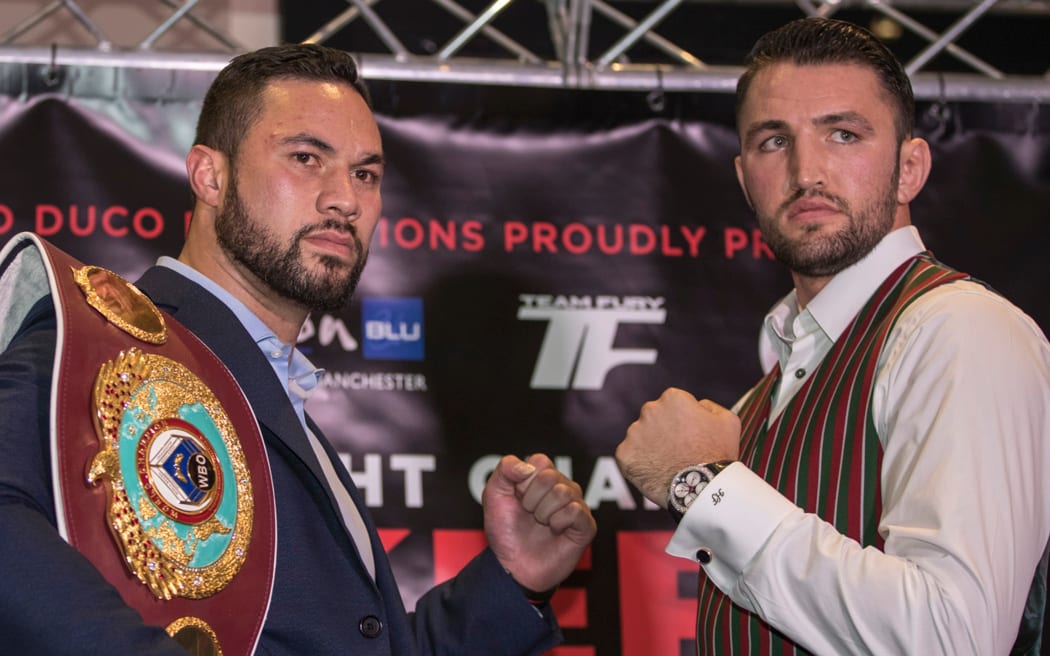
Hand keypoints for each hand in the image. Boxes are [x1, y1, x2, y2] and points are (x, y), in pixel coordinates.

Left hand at [483, 454, 595, 593]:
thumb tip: (527, 466)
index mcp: (542, 476)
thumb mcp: (494, 495)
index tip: (518, 499)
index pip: (540, 461)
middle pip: (550, 477)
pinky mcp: (586, 525)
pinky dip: (557, 523)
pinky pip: (575, 511)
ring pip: (563, 493)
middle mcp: (562, 486)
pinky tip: (555, 532)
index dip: (524, 482)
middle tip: (530, 515)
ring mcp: (576, 504)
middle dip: (531, 500)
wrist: (513, 566)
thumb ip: (505, 469)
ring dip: (543, 513)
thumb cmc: (505, 531)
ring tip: (542, 524)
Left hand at [615, 387, 740, 506]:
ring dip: (650, 445)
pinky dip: (639, 463)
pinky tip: (656, 471)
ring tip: (668, 463)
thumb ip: (709, 406)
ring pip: (640, 436)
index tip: (689, 435)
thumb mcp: (728, 420)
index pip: (673, 404)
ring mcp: (634, 433)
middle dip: (663, 430)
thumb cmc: (718, 453)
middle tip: (678, 450)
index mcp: (673, 398)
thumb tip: (698, 404)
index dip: (682, 420)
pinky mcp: (624, 454)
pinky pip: (629, 455)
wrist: (702, 488)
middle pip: (654, 417)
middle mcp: (650, 410)